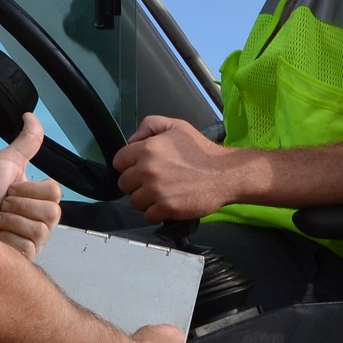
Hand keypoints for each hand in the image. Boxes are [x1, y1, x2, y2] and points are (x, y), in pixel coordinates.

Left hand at [0, 113, 62, 257]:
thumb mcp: (4, 163)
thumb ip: (25, 142)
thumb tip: (30, 115)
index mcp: (37, 200)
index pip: (55, 192)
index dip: (29, 189)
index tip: (9, 189)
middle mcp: (38, 221)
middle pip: (52, 212)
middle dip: (20, 205)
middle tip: (1, 204)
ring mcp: (32, 242)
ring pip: (40, 229)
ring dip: (11, 220)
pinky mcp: (23, 258)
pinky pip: (29, 246)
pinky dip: (8, 238)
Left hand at [113, 115, 241, 220]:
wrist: (225, 174)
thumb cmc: (201, 151)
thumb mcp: (176, 126)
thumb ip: (150, 125)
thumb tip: (131, 141)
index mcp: (147, 149)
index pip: (118, 161)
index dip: (128, 165)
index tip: (138, 168)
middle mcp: (148, 170)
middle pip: (123, 184)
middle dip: (135, 184)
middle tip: (151, 182)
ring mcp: (156, 191)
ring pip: (134, 202)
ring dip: (145, 200)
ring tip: (160, 194)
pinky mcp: (167, 208)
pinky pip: (148, 216)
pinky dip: (156, 213)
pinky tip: (167, 204)